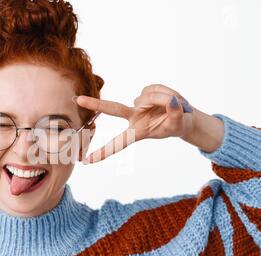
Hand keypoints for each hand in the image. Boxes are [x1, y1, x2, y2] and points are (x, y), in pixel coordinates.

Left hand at [74, 84, 194, 163]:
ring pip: (148, 96)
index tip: (88, 161)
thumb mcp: (177, 124)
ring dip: (165, 98)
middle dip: (95, 104)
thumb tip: (171, 101)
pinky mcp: (145, 92)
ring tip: (176, 105)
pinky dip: (166, 92)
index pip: (119, 143)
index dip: (104, 151)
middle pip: (113, 109)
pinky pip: (154, 88)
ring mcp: (138, 104)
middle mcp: (134, 117)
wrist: (183, 117)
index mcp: (137, 132)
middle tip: (77, 100)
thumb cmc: (176, 125)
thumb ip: (175, 114)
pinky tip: (172, 99)